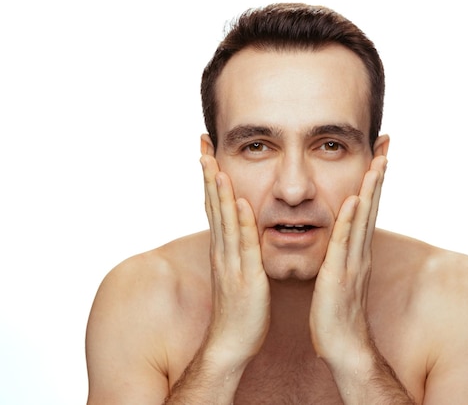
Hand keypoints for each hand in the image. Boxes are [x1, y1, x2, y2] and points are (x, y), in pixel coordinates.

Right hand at [201, 155, 269, 364]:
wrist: (231, 343)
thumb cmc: (239, 309)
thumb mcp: (236, 272)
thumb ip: (237, 249)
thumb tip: (239, 230)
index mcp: (223, 248)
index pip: (214, 205)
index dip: (210, 177)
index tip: (207, 150)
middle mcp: (222, 250)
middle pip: (213, 205)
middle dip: (208, 172)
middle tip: (203, 143)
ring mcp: (231, 263)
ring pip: (224, 220)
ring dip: (218, 191)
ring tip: (214, 162)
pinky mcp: (245, 278)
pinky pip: (244, 246)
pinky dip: (240, 223)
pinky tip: (239, 203)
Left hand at [309, 155, 386, 368]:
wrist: (344, 347)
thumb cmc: (338, 314)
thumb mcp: (341, 277)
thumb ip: (343, 256)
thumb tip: (341, 240)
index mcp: (358, 252)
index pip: (367, 209)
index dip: (373, 182)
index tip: (378, 155)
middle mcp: (360, 252)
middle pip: (372, 206)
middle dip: (378, 174)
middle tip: (385, 145)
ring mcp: (353, 263)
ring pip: (363, 219)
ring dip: (370, 190)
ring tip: (377, 162)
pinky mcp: (339, 276)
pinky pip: (344, 243)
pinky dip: (350, 221)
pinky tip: (353, 200)